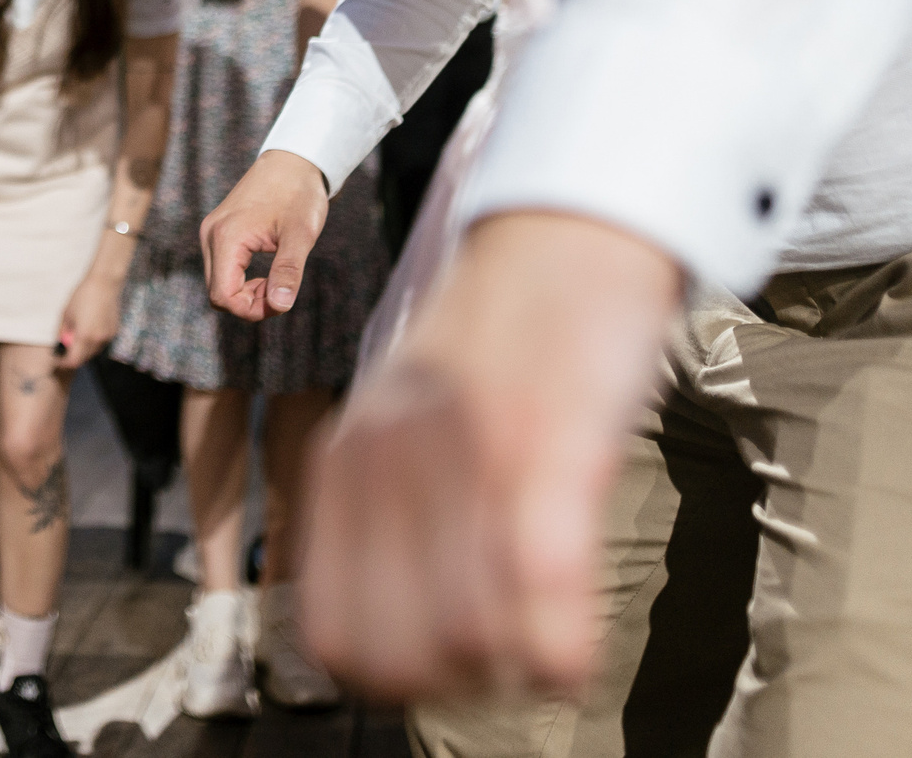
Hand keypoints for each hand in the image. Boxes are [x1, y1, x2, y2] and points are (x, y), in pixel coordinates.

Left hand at [54, 267, 123, 370]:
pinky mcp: (114, 332)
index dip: (64, 363)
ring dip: (84, 350)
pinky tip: (89, 329)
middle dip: (73, 356)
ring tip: (77, 335)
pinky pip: (101, 343)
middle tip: (65, 348)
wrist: (104, 284)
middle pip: (84, 359)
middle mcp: (98, 340)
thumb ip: (62, 332)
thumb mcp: (66, 314)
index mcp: (84, 336)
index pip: (74, 361)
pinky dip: (93, 342)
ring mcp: (108, 337)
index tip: (57, 359)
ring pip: (93, 352)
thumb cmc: (82, 296)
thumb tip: (60, 344)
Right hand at [202, 149, 327, 319]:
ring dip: (245, 292)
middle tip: (282, 290)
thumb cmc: (298, 193)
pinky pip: (221, 269)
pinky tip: (266, 272)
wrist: (292, 160)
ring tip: (276, 279)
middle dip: (250, 303)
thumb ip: (288, 271)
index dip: (252, 309)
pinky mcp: (218, 231)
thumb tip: (280, 306)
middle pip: (217, 293)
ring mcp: (212, 232)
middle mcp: (210, 235)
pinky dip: (241, 280)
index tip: (281, 299)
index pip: (223, 296)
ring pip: (218, 283)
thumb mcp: (300, 234)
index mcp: (226, 237)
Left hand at [300, 212, 680, 701]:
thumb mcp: (405, 413)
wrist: (566, 227)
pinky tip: (578, 651)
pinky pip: (539, 598)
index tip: (449, 666)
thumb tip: (393, 628)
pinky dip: (560, 653)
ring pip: (466, 643)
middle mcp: (388, 462)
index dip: (394, 678)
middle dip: (458, 684)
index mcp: (346, 461)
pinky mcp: (544, 445)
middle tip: (508, 656)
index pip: (333, 634)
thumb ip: (383, 502)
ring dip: (516, 670)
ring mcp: (463, 455)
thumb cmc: (502, 334)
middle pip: (397, 659)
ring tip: (549, 641)